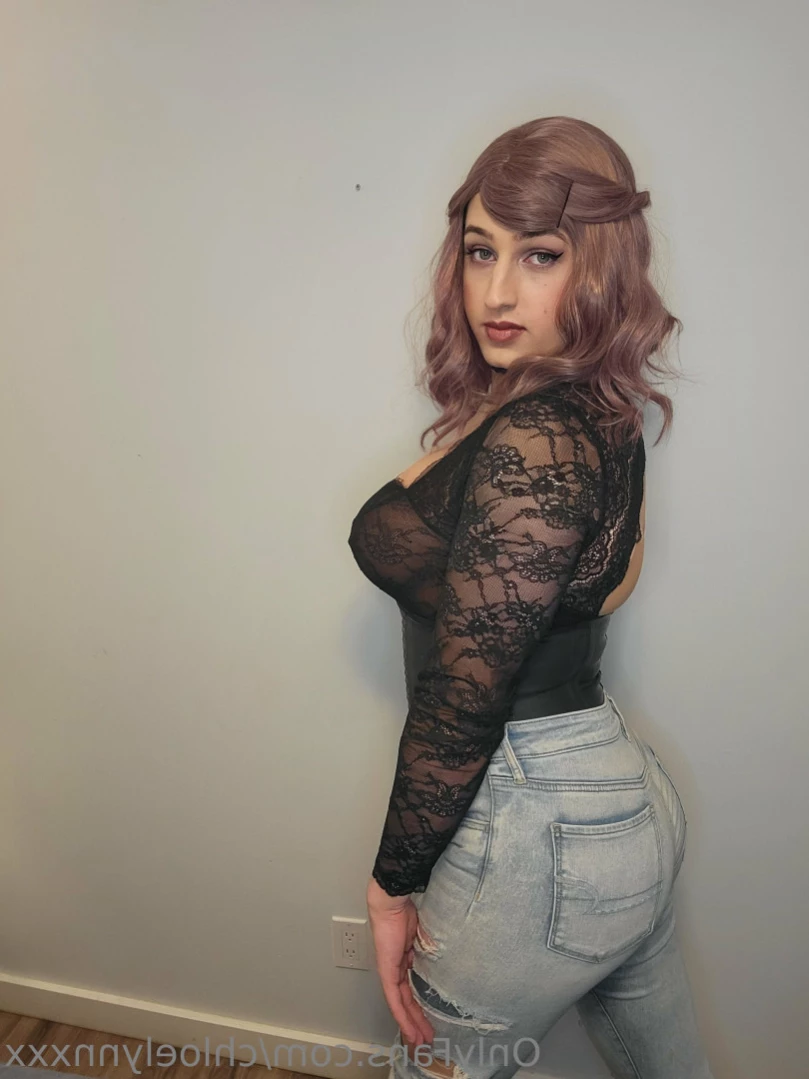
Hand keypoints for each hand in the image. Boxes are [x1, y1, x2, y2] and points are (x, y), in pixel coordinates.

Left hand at [366, 877, 435, 1049]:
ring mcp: (390, 970)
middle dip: (417, 1021)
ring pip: (401, 1004)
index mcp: (404, 959)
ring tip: (419, 1040)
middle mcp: (396, 968)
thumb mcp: (424, 935)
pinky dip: (401, 1014)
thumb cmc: (407, 910)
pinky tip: (408, 1028)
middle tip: (426, 1038)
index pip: (412, 989)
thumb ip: (430, 950)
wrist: (393, 902)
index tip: (429, 1021)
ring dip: (410, 1023)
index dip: (420, 1006)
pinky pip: (394, 997)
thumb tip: (448, 959)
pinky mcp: (387, 970)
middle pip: (407, 1001)